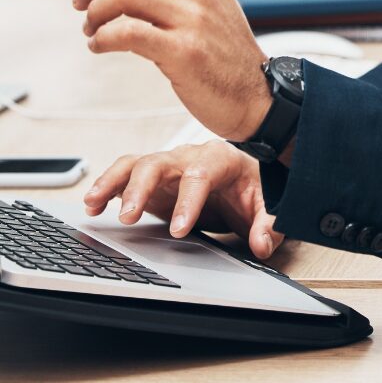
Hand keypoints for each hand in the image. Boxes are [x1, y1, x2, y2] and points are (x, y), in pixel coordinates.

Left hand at [71, 0, 270, 140]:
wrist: (254, 94)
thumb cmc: (224, 53)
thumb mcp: (210, 4)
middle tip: (81, 3)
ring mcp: (192, 18)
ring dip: (94, 13)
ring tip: (92, 29)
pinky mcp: (182, 51)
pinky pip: (125, 33)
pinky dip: (101, 39)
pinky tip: (100, 46)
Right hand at [84, 142, 283, 259]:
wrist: (245, 177)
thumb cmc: (254, 188)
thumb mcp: (268, 205)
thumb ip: (269, 224)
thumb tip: (262, 244)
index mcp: (221, 160)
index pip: (201, 175)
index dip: (188, 201)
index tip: (179, 230)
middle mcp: (190, 157)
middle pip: (160, 162)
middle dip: (141, 187)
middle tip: (127, 217)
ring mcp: (170, 166)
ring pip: (137, 163)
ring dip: (114, 182)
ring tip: (93, 202)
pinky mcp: (154, 180)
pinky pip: (126, 175)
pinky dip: (108, 186)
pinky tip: (93, 204)